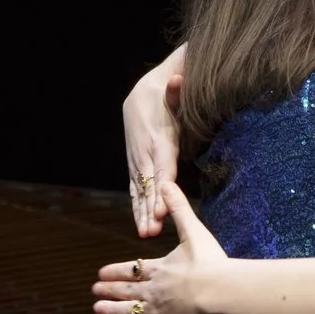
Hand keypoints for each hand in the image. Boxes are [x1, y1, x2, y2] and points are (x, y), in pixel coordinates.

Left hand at [93, 181, 227, 313]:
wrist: (218, 290)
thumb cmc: (210, 261)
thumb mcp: (193, 230)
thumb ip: (179, 209)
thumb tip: (166, 183)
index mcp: (160, 269)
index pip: (134, 269)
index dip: (117, 271)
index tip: (101, 272)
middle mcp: (153, 290)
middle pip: (127, 290)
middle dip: (109, 289)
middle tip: (94, 289)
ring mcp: (156, 311)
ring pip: (128, 311)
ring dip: (111, 310)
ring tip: (96, 308)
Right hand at [123, 44, 185, 236]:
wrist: (143, 92)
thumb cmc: (166, 96)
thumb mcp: (173, 92)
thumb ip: (177, 91)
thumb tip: (178, 79)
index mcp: (158, 139)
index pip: (161, 168)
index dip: (161, 189)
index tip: (161, 209)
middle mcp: (145, 153)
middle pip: (148, 185)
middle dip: (149, 209)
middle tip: (152, 230)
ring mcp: (137, 160)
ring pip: (139, 190)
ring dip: (141, 212)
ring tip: (146, 234)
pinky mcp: (135, 164)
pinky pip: (135, 188)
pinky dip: (137, 206)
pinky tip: (141, 224)